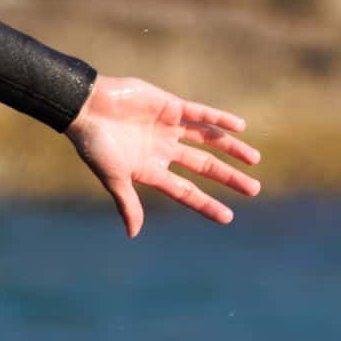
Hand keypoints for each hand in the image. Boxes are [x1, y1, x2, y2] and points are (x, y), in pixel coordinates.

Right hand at [68, 73, 265, 236]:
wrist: (85, 106)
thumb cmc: (94, 144)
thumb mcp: (112, 177)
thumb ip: (127, 203)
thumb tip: (133, 234)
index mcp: (151, 170)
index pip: (186, 191)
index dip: (207, 204)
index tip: (229, 217)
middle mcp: (163, 150)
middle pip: (204, 166)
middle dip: (229, 178)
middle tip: (254, 190)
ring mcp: (168, 127)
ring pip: (208, 140)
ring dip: (232, 148)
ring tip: (255, 159)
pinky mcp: (169, 105)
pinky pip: (200, 112)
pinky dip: (219, 119)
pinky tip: (240, 127)